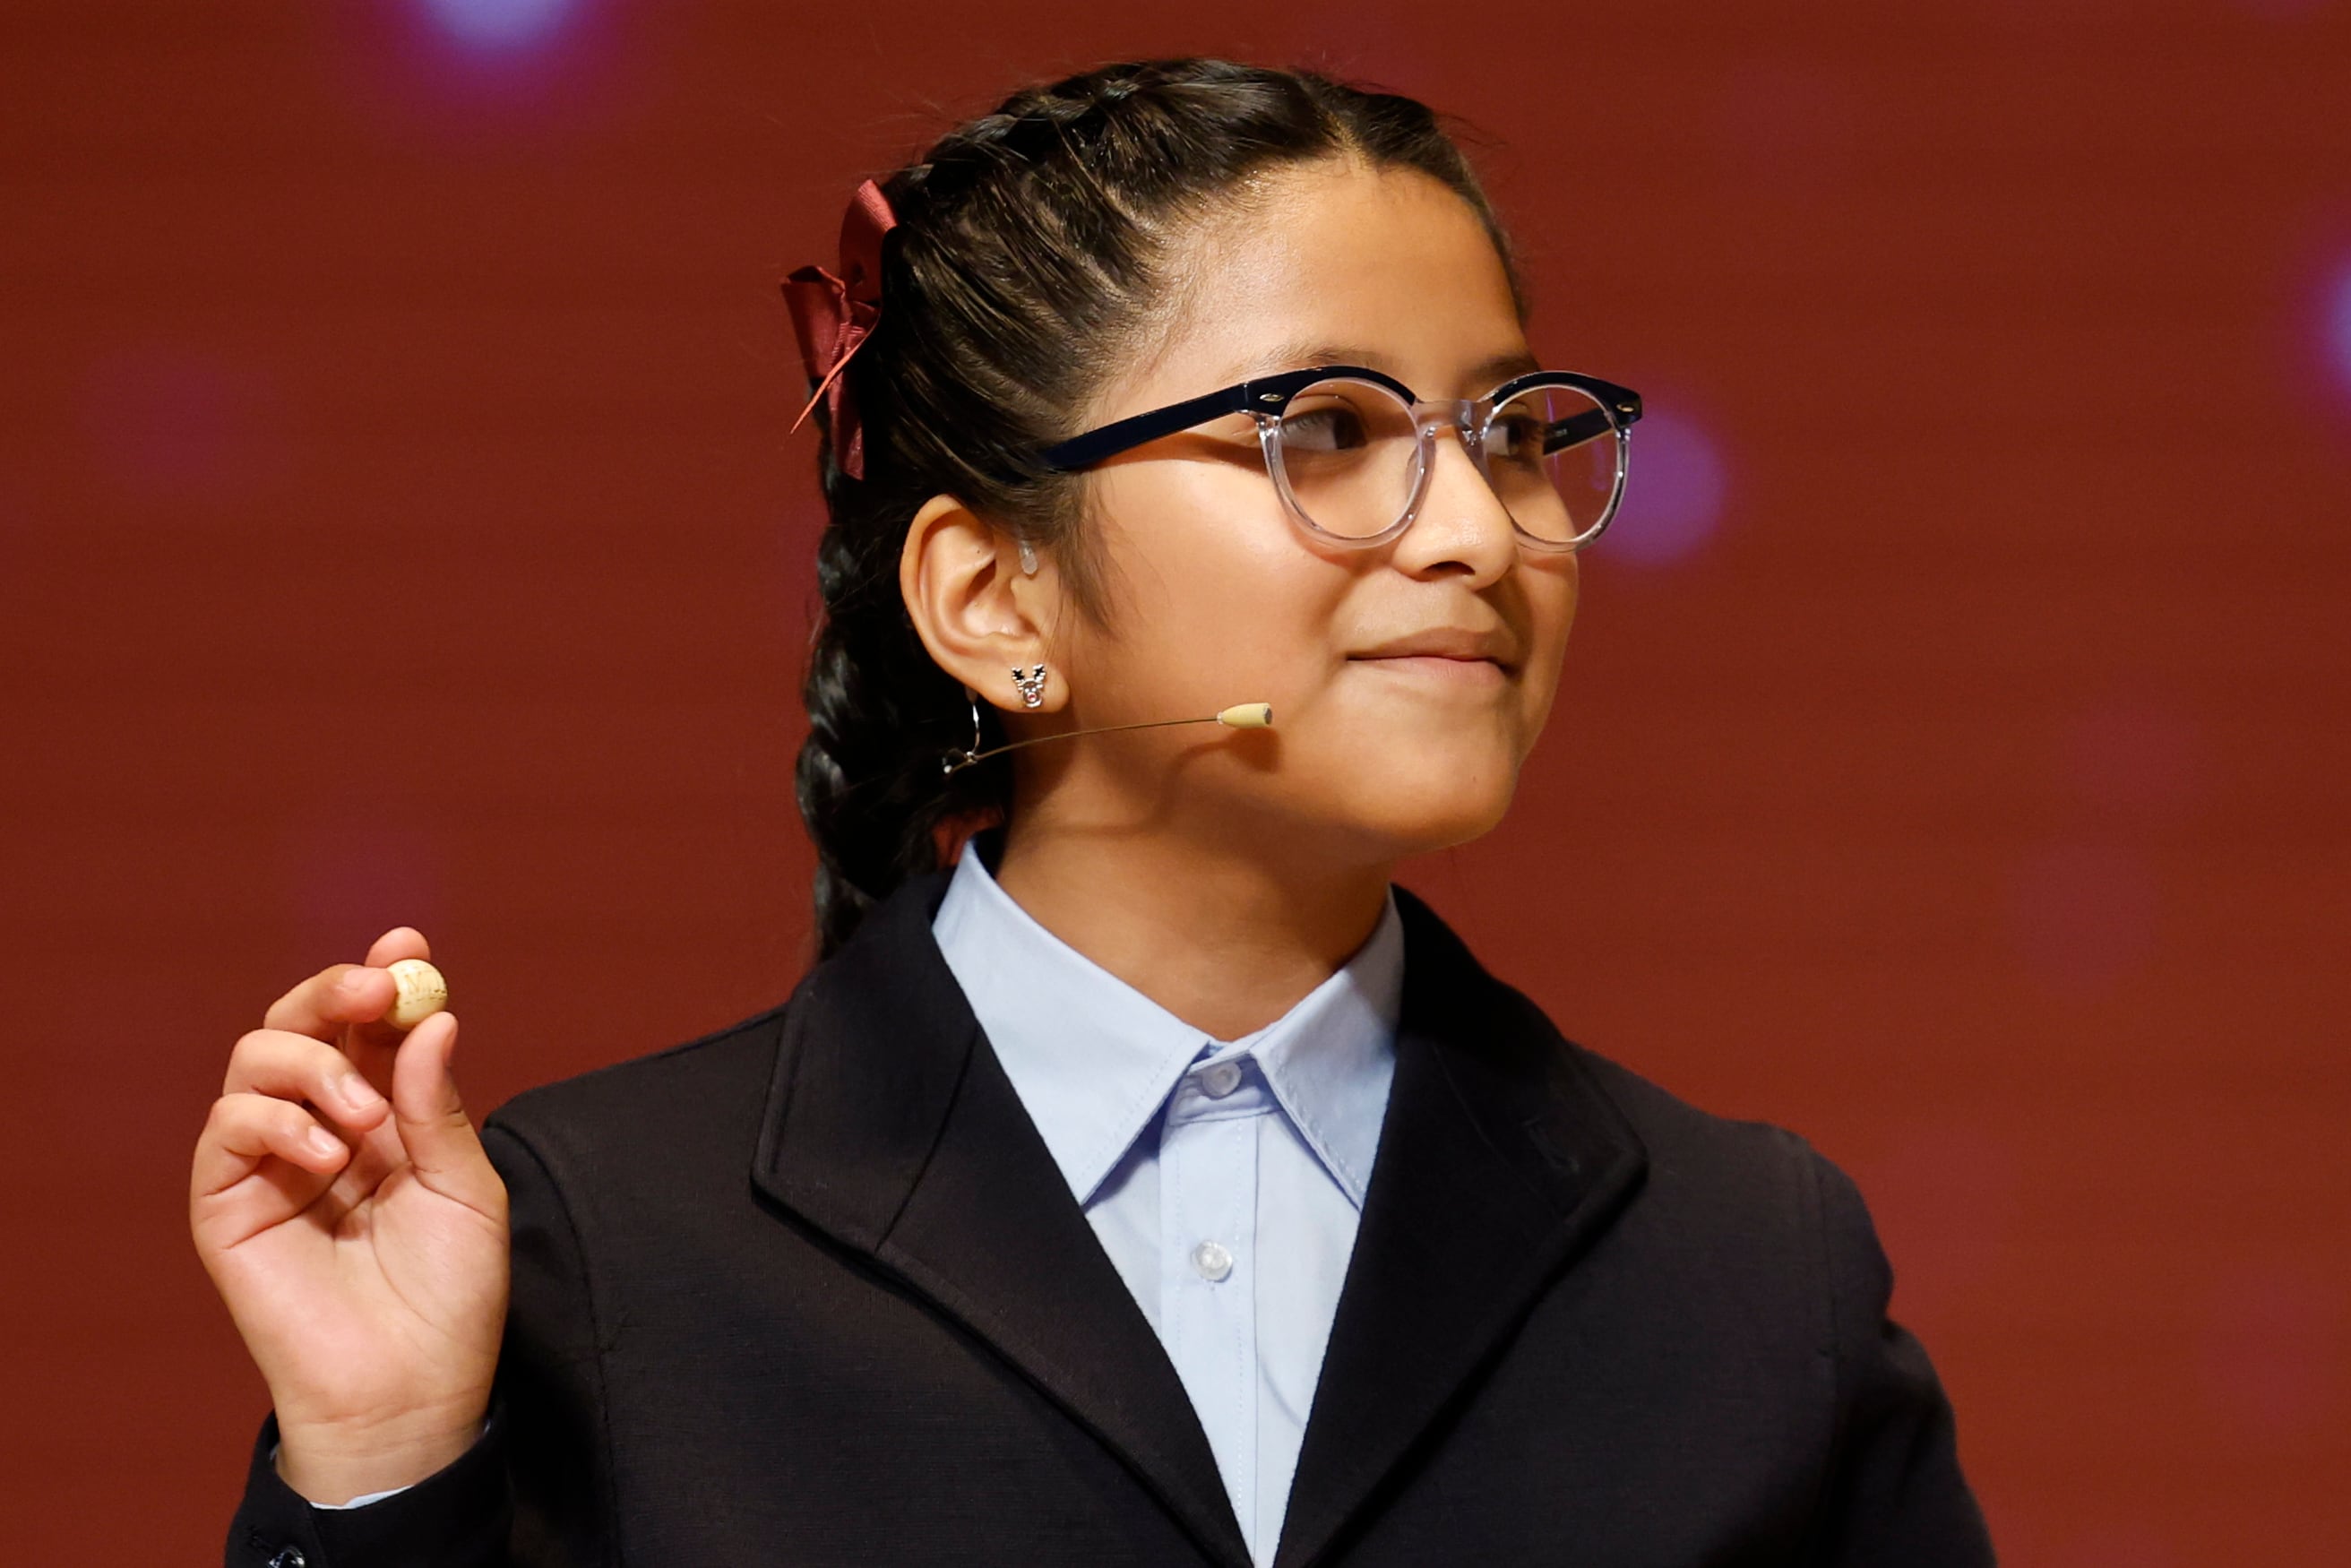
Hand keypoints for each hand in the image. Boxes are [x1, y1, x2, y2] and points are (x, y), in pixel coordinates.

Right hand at [190, 927, 508, 1503]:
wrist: (412, 1388)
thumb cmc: (450, 1295)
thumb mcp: (466, 1186)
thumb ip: (437, 1105)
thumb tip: (431, 1017)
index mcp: (385, 1116)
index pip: (367, 1027)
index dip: (380, 978)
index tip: (405, 944)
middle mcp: (322, 1127)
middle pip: (298, 1024)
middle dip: (332, 992)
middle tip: (373, 989)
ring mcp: (269, 1164)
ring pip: (253, 1061)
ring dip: (313, 1066)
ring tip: (366, 1122)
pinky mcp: (225, 1206)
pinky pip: (225, 1128)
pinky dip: (274, 1120)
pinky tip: (326, 1155)